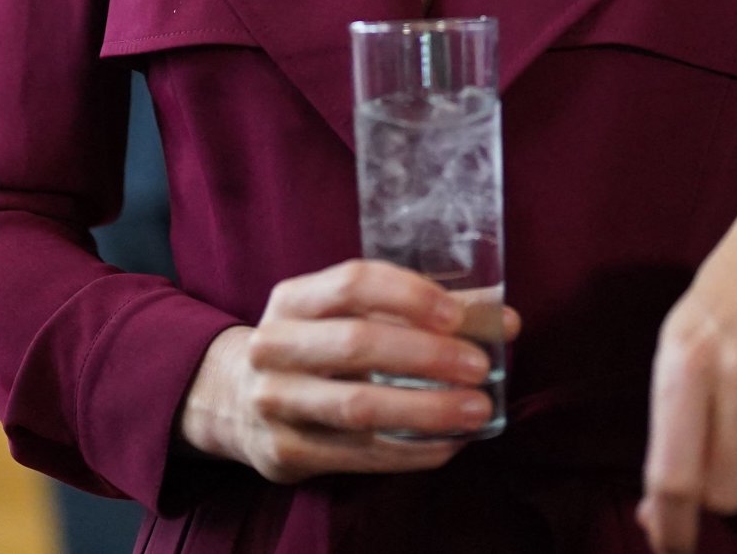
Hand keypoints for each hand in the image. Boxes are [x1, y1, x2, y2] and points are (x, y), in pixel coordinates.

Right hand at [179, 259, 520, 484]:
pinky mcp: (285, 453)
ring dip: (426, 410)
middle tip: (480, 366)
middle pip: (356, 344)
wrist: (233, 399)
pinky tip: (448, 444)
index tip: (457, 315)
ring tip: (476, 410)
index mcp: (293, 298)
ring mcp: (275, 402)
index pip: (353, 282)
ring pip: (358, 407)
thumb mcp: (346, 314)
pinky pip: (358, 454)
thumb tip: (503, 320)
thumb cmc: (315, 344)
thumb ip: (418, 310)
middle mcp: (275, 345)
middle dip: (425, 356)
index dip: (408, 295)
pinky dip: (410, 451)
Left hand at [637, 204, 736, 552]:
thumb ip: (668, 432)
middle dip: (719, 489)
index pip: (675, 474)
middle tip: (721, 455)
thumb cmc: (725, 305)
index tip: (670, 544)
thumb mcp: (678, 346)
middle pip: (727, 493)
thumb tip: (658, 517)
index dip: (671, 526)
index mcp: (688, 358)